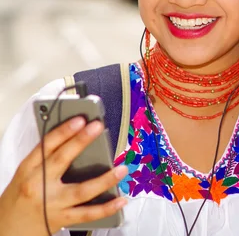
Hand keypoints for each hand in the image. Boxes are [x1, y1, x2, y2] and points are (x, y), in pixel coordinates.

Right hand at [0, 116, 127, 235]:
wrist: (6, 231)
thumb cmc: (20, 198)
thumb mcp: (26, 175)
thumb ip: (47, 159)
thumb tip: (77, 139)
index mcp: (28, 170)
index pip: (46, 145)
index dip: (63, 131)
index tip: (79, 119)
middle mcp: (39, 185)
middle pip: (61, 160)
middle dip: (80, 142)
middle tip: (97, 127)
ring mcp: (52, 204)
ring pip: (81, 191)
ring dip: (104, 180)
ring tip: (122, 169)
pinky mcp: (62, 219)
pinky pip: (87, 214)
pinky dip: (106, 208)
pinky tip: (121, 199)